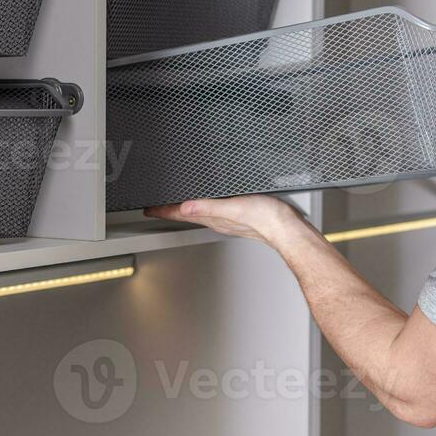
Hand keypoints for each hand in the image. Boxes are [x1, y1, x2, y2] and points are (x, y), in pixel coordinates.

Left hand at [144, 195, 304, 245]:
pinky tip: (208, 206)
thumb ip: (208, 207)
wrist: (288, 229)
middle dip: (170, 211)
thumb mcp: (234, 207)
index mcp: (214, 218)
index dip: (162, 211)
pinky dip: (204, 209)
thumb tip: (185, 207)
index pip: (181, 214)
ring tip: (175, 207)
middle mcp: (218, 220)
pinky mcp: (240, 218)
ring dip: (185, 210)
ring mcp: (228, 221)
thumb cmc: (267, 218)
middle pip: (187, 215)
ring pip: (200, 214)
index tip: (146, 210)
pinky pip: (214, 213)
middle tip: (155, 208)